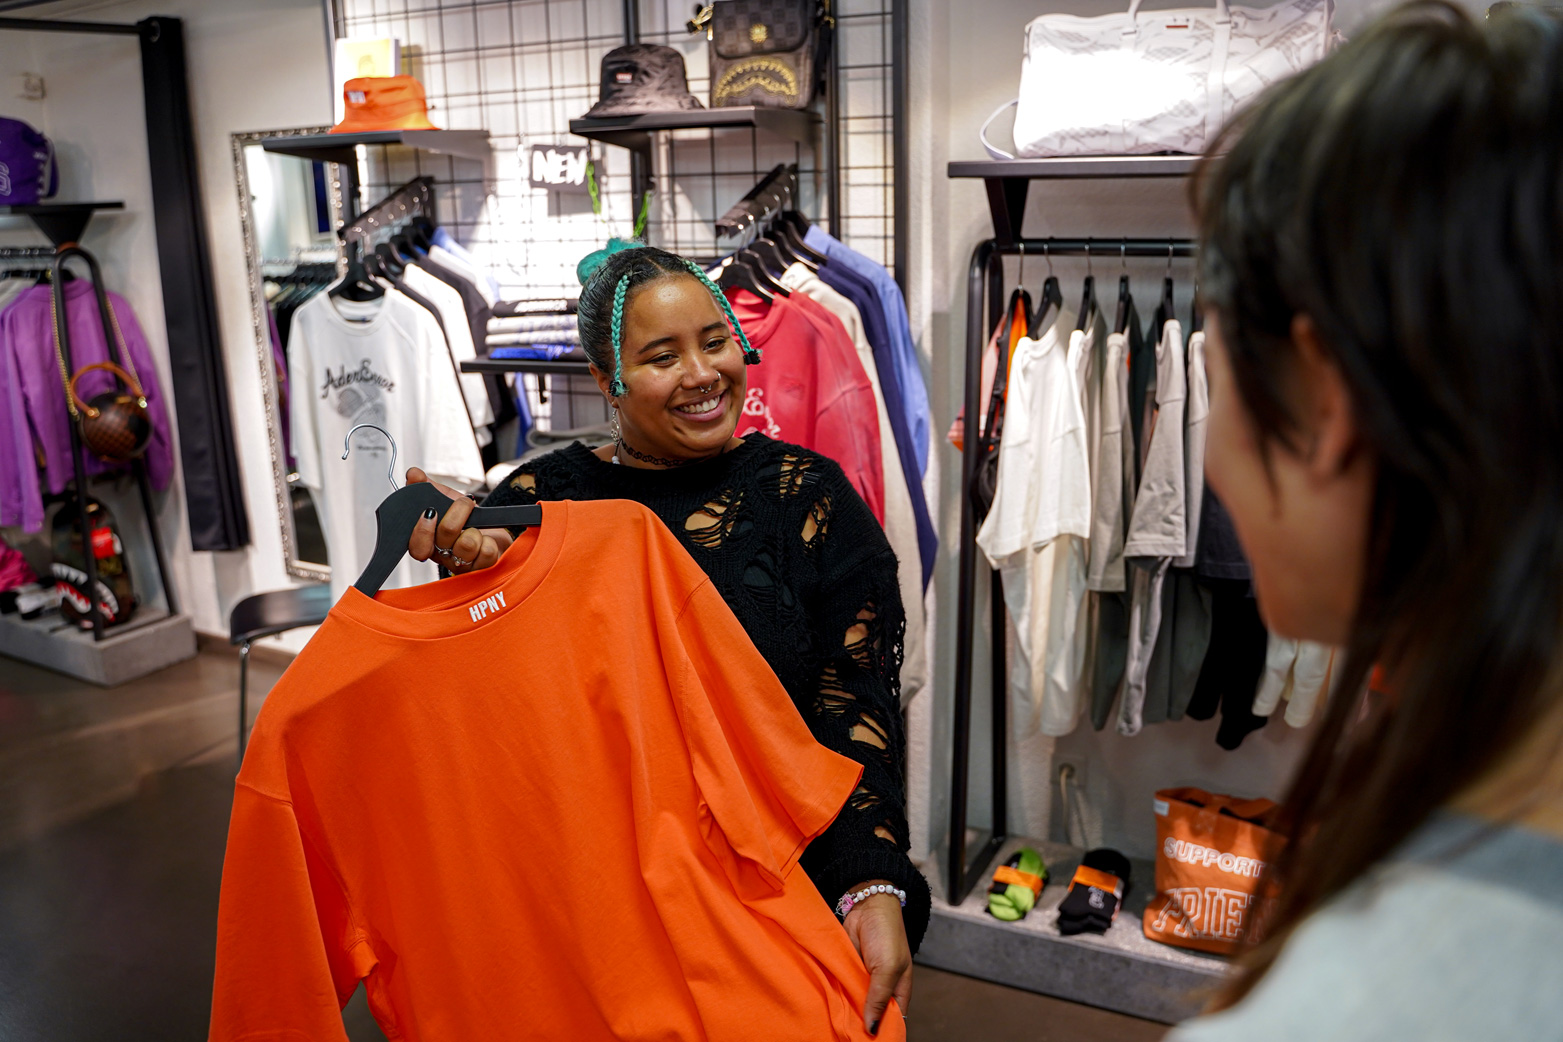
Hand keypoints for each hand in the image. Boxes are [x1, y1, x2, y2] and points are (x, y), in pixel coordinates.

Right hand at [405, 467, 512, 573]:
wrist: (494, 530)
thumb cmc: (467, 519)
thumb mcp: (446, 499)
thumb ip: (426, 487)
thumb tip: (413, 474)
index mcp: (430, 542)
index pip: (416, 547)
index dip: (422, 531)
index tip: (431, 512)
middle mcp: (444, 556)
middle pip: (445, 536)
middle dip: (458, 513)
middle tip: (465, 504)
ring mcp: (463, 564)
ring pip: (467, 544)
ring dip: (475, 528)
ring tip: (477, 527)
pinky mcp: (483, 567)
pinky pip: (486, 552)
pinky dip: (489, 541)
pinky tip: (486, 540)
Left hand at [841, 881, 911, 1035]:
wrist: (866, 905)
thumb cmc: (886, 934)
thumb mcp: (887, 969)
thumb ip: (878, 998)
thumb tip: (872, 1029)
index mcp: (898, 992)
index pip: (892, 1020)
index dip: (882, 1031)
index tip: (866, 1041)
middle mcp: (880, 989)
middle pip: (871, 1015)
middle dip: (861, 1024)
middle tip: (846, 1035)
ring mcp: (862, 981)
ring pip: (854, 1004)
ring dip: (846, 1011)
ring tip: (834, 1024)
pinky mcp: (846, 971)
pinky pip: (841, 989)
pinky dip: (835, 996)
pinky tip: (826, 1006)